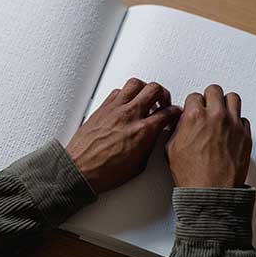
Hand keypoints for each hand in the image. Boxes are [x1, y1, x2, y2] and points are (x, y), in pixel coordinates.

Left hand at [66, 78, 181, 193]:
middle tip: (163, 102)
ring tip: (145, 97)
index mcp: (142, 131)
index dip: (175, 112)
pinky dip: (126, 93)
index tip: (174, 113)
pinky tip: (127, 103)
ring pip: (136, 84)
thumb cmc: (105, 172)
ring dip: (145, 89)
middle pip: (154, 89)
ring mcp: (115, 109)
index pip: (167, 112)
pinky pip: (118, 91)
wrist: (80, 170)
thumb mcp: (138, 165)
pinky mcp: (102, 108)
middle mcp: (130, 115)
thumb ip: (150, 145)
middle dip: (163, 94)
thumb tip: (154, 136)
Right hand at [166, 84, 251, 187]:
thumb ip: (176, 129)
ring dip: (225, 103)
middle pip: (215, 90)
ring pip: (233, 98)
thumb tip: (179, 123)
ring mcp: (233, 125)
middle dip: (208, 96)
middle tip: (207, 104)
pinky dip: (236, 121)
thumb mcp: (171, 147)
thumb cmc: (192, 174)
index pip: (194, 96)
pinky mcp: (245, 135)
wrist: (210, 191)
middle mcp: (216, 116)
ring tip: (221, 110)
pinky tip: (230, 128)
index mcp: (195, 117)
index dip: (192, 103)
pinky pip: (243, 119)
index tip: (193, 108)